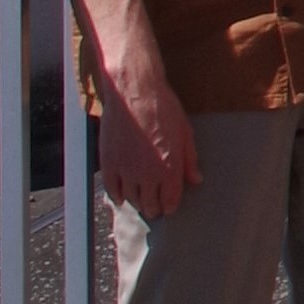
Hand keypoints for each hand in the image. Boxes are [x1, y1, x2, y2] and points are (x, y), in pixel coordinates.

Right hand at [92, 43, 197, 216]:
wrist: (134, 94)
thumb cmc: (164, 109)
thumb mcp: (185, 132)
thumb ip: (190, 160)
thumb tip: (196, 179)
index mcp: (169, 167)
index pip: (170, 199)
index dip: (170, 206)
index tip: (170, 208)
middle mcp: (147, 174)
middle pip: (149, 204)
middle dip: (154, 208)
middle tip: (156, 209)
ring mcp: (125, 170)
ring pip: (131, 199)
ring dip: (137, 202)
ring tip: (141, 201)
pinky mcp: (108, 164)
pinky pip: (111, 189)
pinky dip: (117, 195)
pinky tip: (122, 196)